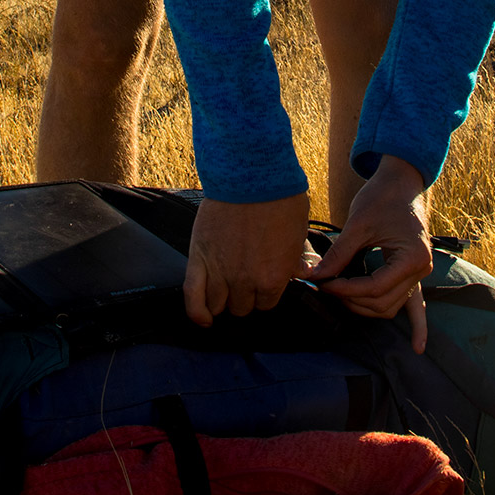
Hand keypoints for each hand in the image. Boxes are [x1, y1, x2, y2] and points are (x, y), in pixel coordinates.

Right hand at [184, 190, 311, 326]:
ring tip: (224, 290)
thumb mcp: (299, 232)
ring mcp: (220, 272)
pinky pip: (193, 297)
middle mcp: (247, 282)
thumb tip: (301, 273)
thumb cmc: (279, 199)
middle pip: (242, 307)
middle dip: (245, 297)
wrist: (251, 175)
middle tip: (244, 280)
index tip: (262, 283)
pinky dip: (196, 312)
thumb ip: (296, 259)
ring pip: (218, 305)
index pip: (267, 304)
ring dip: (222, 300)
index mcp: (274, 277)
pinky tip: (203, 318)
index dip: (265, 293)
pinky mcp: (199, 259)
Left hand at [310, 156, 430, 352]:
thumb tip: (315, 275)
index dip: (346, 290)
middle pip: (383, 303)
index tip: (323, 283)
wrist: (402, 182)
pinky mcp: (413, 272)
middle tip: (326, 286)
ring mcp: (419, 274)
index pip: (375, 288)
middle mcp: (421, 270)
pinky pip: (415, 304)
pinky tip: (417, 347)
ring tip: (340, 295)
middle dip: (352, 299)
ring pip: (391, 307)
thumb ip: (339, 254)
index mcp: (412, 258)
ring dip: (365, 306)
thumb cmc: (383, 197)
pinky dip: (417, 325)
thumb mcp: (359, 224)